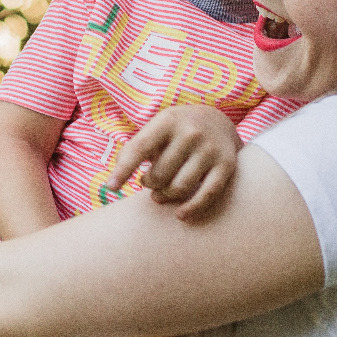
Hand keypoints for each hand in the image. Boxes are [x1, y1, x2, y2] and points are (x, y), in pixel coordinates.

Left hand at [108, 105, 240, 220]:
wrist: (218, 121)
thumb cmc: (176, 131)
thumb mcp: (157, 128)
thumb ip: (135, 149)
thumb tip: (114, 182)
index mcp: (168, 121)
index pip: (139, 148)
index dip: (123, 170)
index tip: (110, 188)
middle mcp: (191, 133)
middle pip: (160, 174)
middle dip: (150, 184)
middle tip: (150, 183)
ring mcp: (210, 149)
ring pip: (180, 188)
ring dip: (166, 196)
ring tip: (161, 193)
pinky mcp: (226, 165)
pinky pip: (207, 194)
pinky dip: (192, 208)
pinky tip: (181, 215)